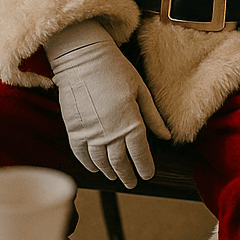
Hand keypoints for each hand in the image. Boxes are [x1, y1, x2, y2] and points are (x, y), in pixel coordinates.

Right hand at [44, 20, 170, 187]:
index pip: (140, 153)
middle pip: (120, 162)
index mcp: (131, 121)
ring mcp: (90, 132)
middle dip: (128, 174)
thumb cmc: (115, 68)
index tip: (148, 175)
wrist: (82, 57)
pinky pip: (81, 154)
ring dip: (110, 172)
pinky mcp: (74, 129)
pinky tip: (95, 168)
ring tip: (115, 176)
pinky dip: (89, 164)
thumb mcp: (141, 89)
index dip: (145, 167)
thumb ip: (152, 116)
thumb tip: (166, 136)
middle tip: (132, 183)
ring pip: (101, 161)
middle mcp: (110, 132)